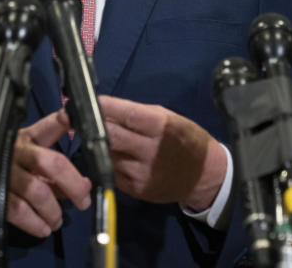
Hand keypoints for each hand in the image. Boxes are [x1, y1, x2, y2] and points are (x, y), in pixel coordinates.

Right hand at [5, 110, 91, 236]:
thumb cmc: (4, 170)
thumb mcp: (29, 165)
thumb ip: (55, 174)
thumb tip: (84, 186)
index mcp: (27, 139)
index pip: (49, 126)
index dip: (64, 121)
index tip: (73, 119)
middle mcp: (16, 150)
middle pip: (51, 163)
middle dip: (73, 183)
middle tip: (83, 200)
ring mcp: (3, 169)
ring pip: (37, 191)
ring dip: (52, 211)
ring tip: (57, 221)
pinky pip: (19, 210)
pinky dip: (35, 223)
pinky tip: (42, 227)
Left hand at [99, 95, 226, 211]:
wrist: (204, 175)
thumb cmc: (186, 139)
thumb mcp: (169, 118)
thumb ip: (138, 114)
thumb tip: (106, 109)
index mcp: (162, 127)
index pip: (127, 115)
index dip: (106, 108)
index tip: (93, 102)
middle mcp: (151, 151)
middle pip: (112, 136)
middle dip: (96, 126)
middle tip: (88, 120)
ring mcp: (143, 173)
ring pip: (107, 155)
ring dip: (101, 145)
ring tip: (102, 138)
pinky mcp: (136, 190)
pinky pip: (111, 172)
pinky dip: (108, 162)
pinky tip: (114, 155)